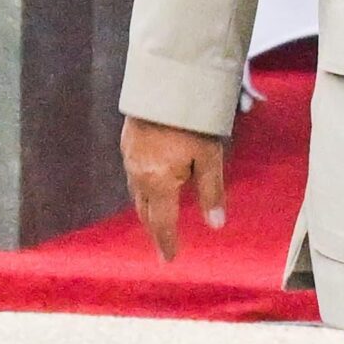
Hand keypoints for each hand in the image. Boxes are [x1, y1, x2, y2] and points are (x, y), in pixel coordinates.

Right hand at [121, 116, 226, 261]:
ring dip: (146, 209)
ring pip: (136, 193)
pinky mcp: (127, 142)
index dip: (166, 241)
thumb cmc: (192, 122)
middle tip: (161, 244)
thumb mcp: (209, 157)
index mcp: (159, 182)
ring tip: (156, 218)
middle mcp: (139, 175)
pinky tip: (149, 185)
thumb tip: (215, 224)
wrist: (164, 85)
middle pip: (145, 211)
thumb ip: (211, 191)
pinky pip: (132, 175)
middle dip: (153, 229)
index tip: (169, 258)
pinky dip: (141, 188)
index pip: (162, 222)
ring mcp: (129, 158)